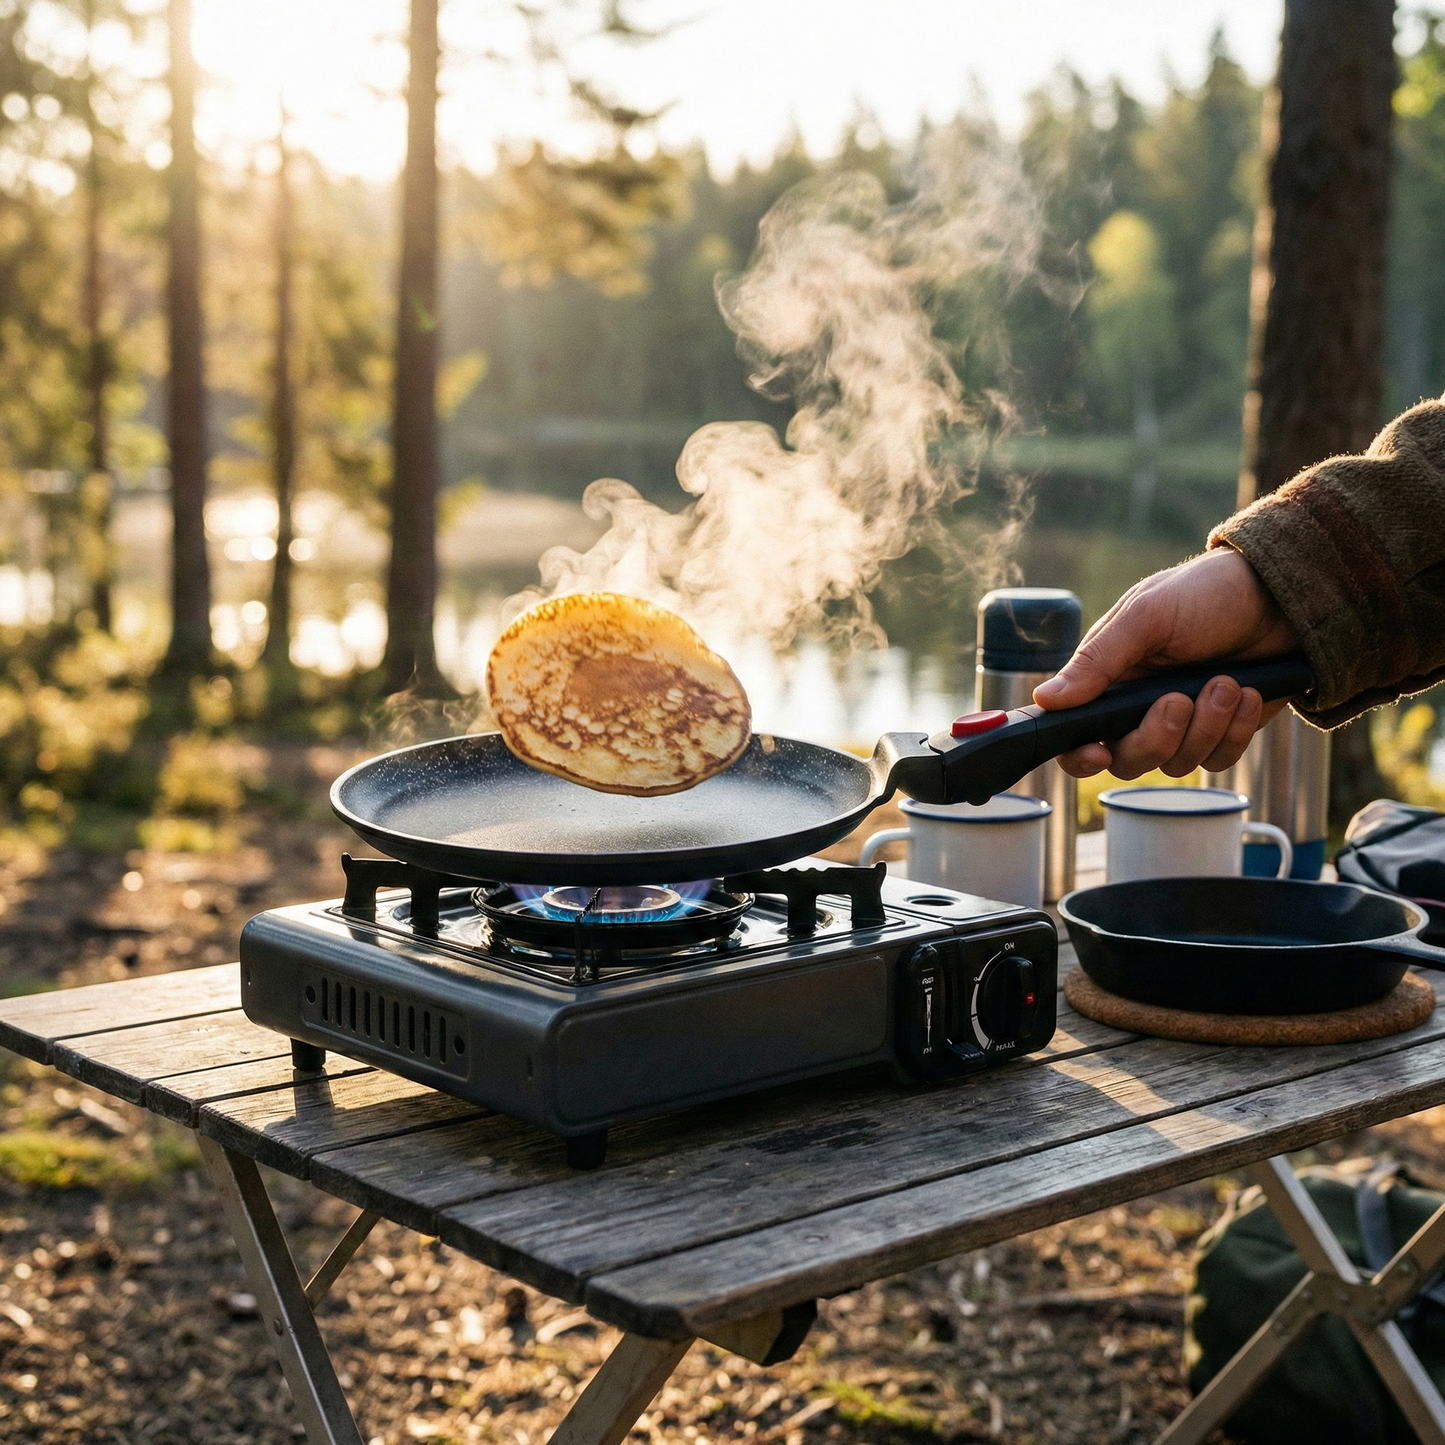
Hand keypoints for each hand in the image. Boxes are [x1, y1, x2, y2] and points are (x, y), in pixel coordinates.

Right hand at [1032, 547, 1300, 778]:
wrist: (1283, 595)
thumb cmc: (1207, 593)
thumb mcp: (1146, 616)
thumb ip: (1096, 661)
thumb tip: (1045, 698)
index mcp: (1110, 679)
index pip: (1075, 735)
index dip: (1079, 756)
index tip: (1098, 754)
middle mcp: (1139, 708)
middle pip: (1128, 760)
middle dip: (1157, 736)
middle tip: (1179, 699)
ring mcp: (1183, 724)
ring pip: (1177, 764)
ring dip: (1206, 726)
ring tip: (1227, 681)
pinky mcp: (1223, 732)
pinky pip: (1219, 760)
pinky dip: (1236, 730)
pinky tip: (1249, 693)